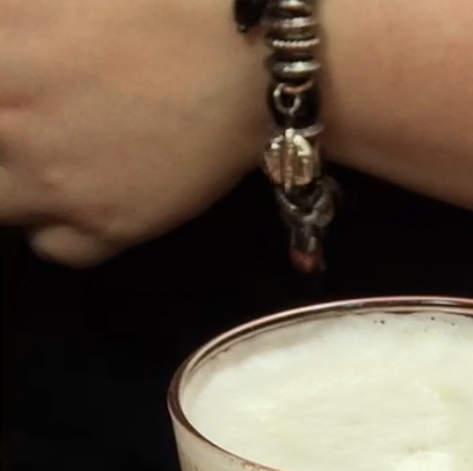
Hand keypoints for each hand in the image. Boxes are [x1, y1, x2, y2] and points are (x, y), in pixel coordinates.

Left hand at [0, 0, 266, 263]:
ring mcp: (52, 183)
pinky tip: (71, 193)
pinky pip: (47, 246)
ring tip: (37, 155)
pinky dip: (49, 225)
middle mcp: (11, 119)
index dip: (4, 80)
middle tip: (29, 117)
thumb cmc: (166, 1)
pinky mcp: (102, 228)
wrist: (251, 60)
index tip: (15, 79)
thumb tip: (12, 31)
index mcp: (3, 44)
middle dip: (7, 124)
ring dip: (9, 179)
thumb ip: (19, 18)